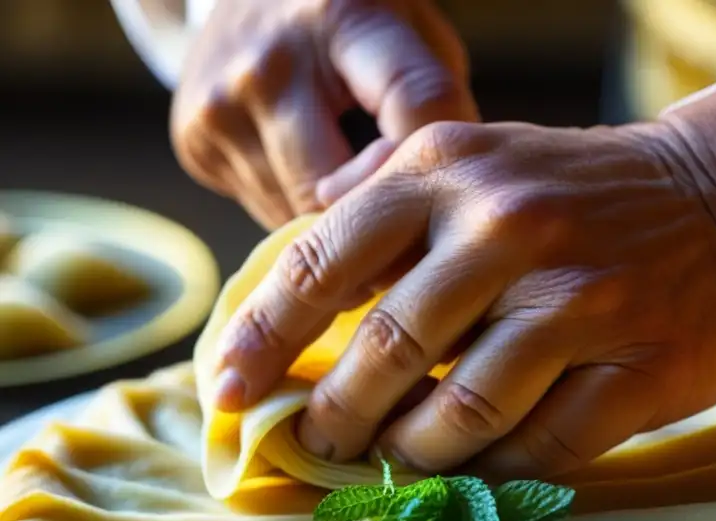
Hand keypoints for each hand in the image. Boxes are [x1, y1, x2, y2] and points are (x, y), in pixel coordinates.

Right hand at [171, 0, 478, 228]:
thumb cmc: (354, 27)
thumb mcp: (413, 35)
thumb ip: (436, 106)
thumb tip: (450, 206)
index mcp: (345, 17)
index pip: (416, 107)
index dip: (444, 168)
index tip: (456, 203)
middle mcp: (270, 61)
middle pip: (343, 190)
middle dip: (383, 226)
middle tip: (413, 238)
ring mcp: (221, 106)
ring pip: (299, 219)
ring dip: (339, 231)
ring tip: (363, 210)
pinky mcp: (193, 143)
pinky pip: (266, 214)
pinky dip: (297, 217)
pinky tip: (314, 184)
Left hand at [213, 84, 715, 479]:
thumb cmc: (584, 194)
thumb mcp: (482, 162)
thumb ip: (387, 211)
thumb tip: (288, 284)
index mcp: (450, 170)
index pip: (321, 263)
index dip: (261, 338)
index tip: (225, 396)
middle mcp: (509, 228)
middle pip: (385, 351)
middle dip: (335, 417)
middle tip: (320, 447)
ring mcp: (581, 298)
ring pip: (459, 413)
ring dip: (413, 455)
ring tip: (396, 465)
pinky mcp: (640, 364)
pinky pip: (542, 447)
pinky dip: (495, 473)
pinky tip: (477, 473)